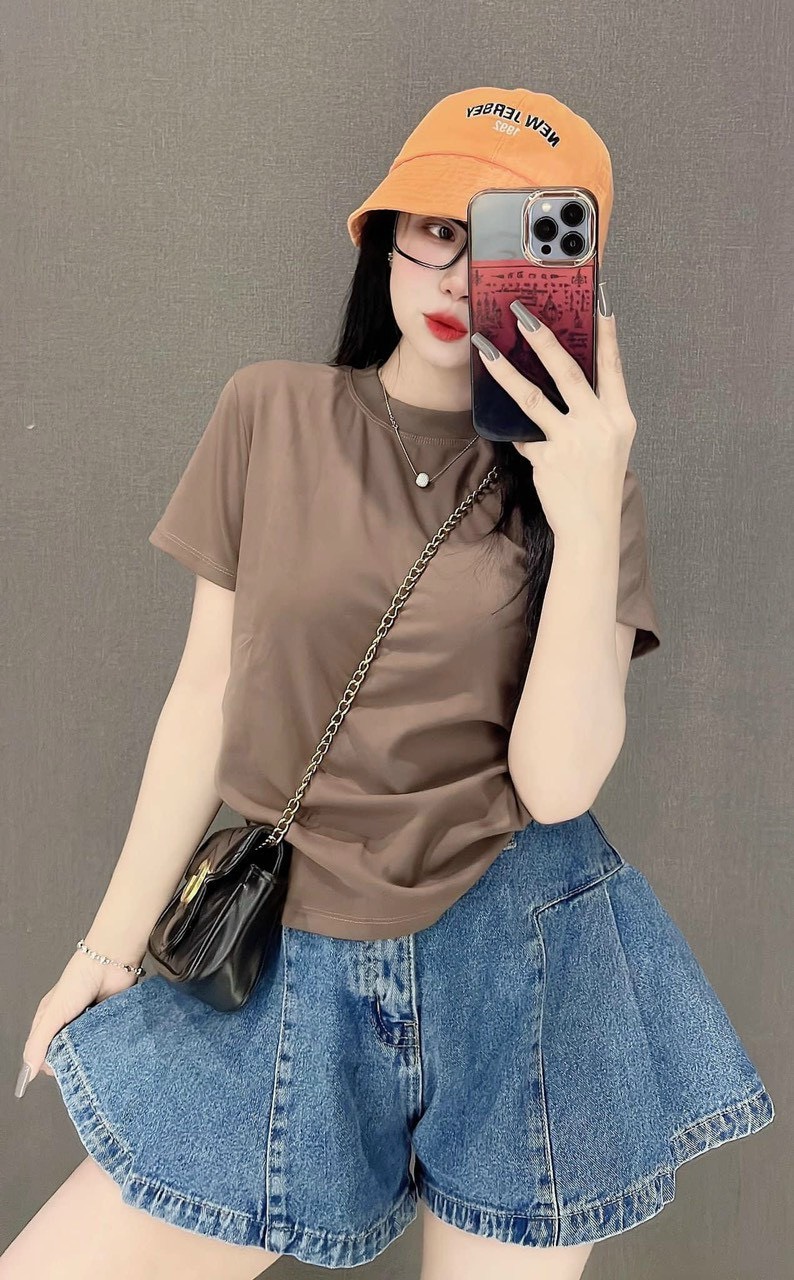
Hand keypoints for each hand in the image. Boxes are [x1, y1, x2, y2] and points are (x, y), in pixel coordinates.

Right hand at [19, 949, 138, 1088]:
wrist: (111, 962)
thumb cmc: (79, 979)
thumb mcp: (53, 1013)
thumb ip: (39, 1042)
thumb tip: (28, 1071)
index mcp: (49, 1019)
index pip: (42, 1050)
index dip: (46, 1063)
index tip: (53, 1071)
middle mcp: (68, 1022)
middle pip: (65, 1052)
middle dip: (69, 1059)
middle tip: (75, 1060)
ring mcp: (88, 1023)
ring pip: (85, 1049)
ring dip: (88, 1052)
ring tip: (91, 1051)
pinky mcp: (107, 1023)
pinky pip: (104, 1042)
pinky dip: (104, 1045)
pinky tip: (105, 1046)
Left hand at [471, 300, 635, 538]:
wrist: (591, 528)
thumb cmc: (598, 484)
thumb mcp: (609, 444)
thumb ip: (592, 414)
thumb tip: (558, 385)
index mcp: (620, 417)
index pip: (612, 367)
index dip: (606, 333)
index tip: (599, 300)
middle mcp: (598, 424)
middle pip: (566, 372)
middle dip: (542, 338)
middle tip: (520, 314)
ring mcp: (572, 441)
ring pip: (533, 398)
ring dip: (506, 371)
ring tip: (485, 350)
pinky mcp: (547, 459)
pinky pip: (525, 437)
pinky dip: (520, 436)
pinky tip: (516, 437)